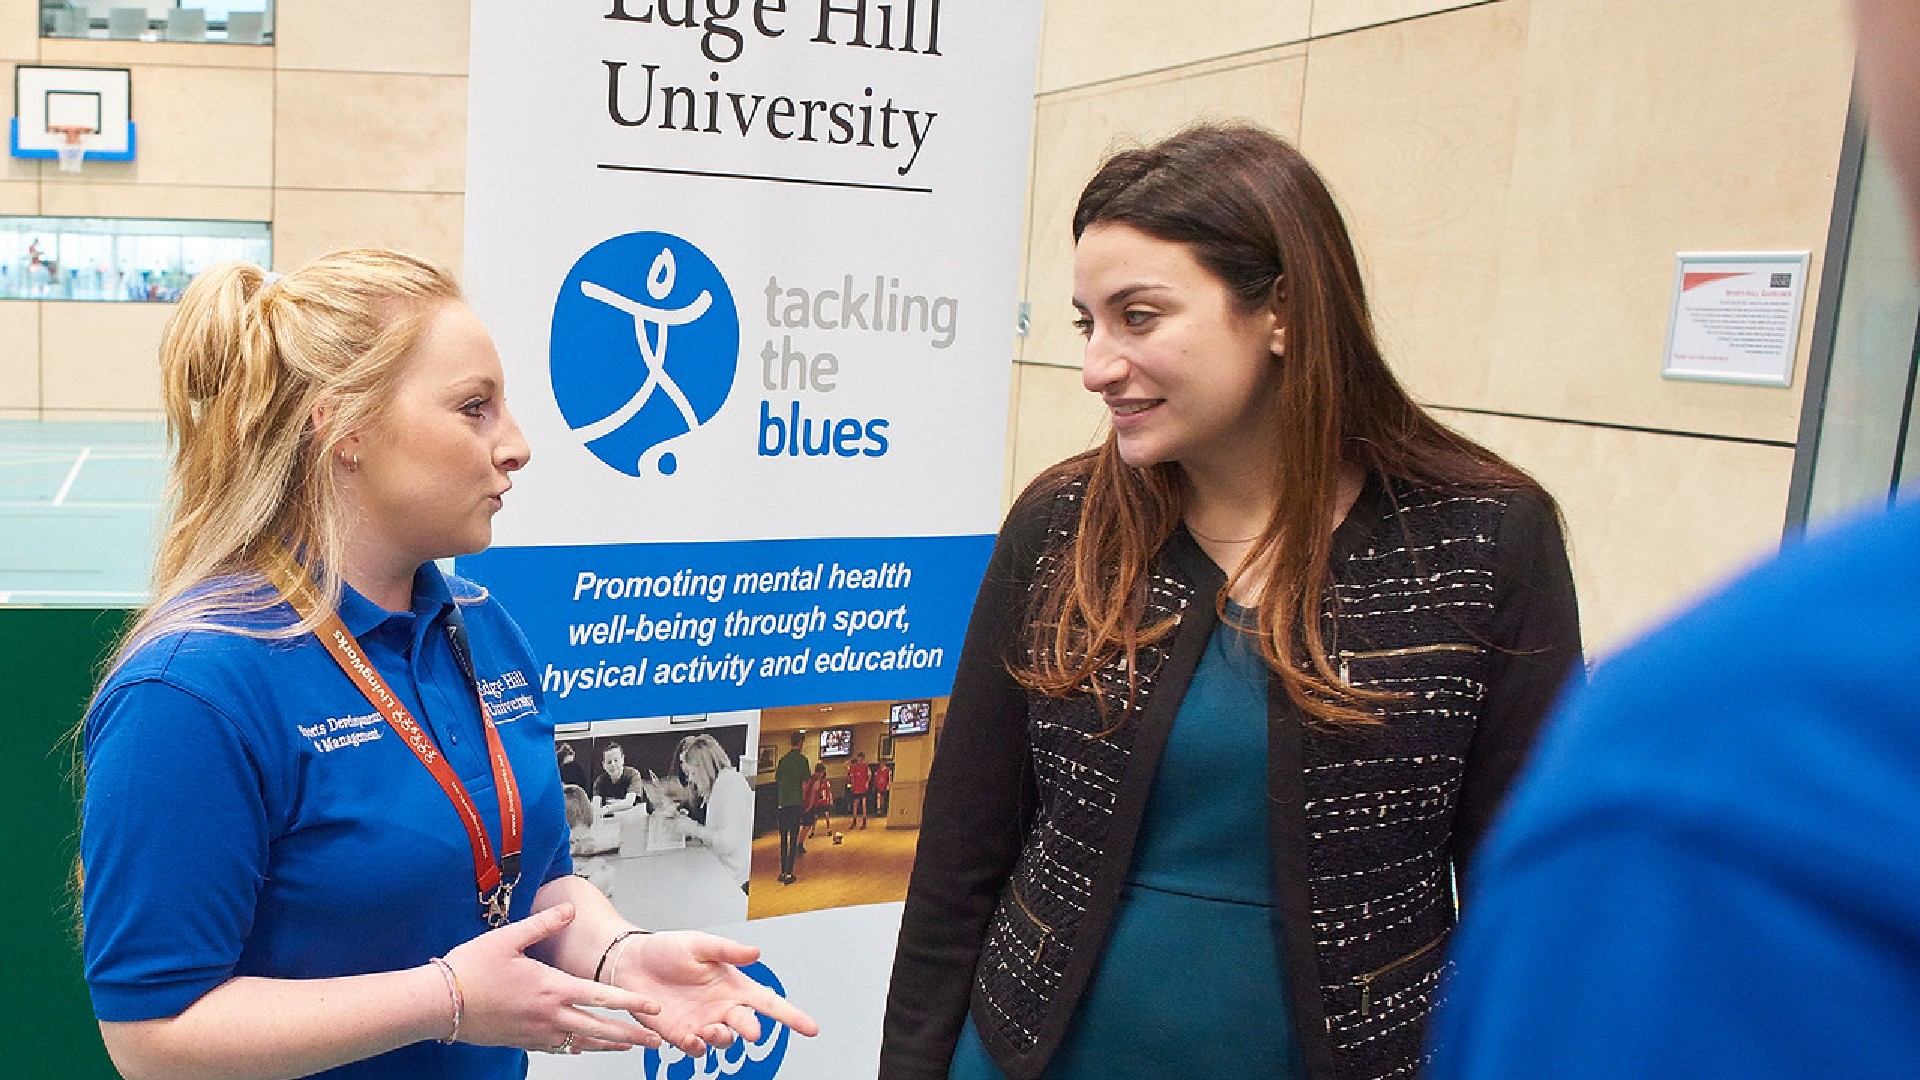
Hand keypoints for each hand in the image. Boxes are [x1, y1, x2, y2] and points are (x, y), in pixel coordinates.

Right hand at [442, 904, 665, 1053]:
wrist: (438, 1003)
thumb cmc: (470, 969)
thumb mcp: (507, 937)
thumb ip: (542, 923)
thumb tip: (568, 908)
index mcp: (550, 989)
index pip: (601, 997)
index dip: (630, 1003)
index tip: (652, 1007)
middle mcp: (548, 1015)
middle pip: (598, 1029)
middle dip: (630, 1035)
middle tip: (655, 1040)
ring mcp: (534, 1033)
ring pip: (580, 1043)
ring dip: (606, 1045)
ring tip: (628, 1046)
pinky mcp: (521, 1042)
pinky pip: (556, 1047)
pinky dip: (575, 1047)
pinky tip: (582, 1046)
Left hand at [609, 931, 819, 1055]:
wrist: (630, 964)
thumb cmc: (665, 949)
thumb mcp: (699, 943)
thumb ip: (727, 950)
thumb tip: (755, 952)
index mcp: (733, 984)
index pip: (769, 1002)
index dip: (792, 1016)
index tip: (811, 1028)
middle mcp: (722, 1007)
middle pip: (749, 1024)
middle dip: (752, 1029)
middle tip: (750, 1030)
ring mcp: (702, 1023)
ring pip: (725, 1041)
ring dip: (724, 1039)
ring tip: (713, 1030)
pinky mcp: (680, 1034)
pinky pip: (696, 1049)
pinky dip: (698, 1047)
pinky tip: (692, 1037)